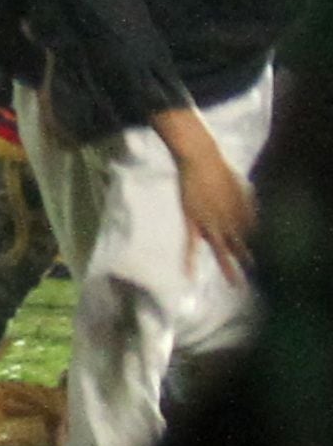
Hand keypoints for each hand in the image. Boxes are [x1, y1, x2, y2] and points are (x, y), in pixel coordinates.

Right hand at [174, 135, 257, 285]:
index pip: (252, 235)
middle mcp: (230, 222)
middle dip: (248, 262)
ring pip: (221, 250)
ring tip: (234, 285)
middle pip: (241, 247)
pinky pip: (191, 245)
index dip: (255, 245)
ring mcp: (211, 224)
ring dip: (228, 268)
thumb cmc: (221, 170)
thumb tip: (252, 221)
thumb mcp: (241, 188)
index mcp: (242, 214)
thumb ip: (246, 205)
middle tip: (256, 278)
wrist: (201, 161)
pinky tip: (188, 274)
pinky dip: (190, 260)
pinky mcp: (193, 222)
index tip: (257, 255)